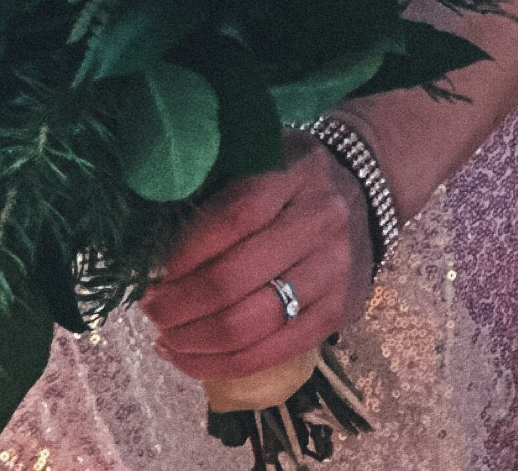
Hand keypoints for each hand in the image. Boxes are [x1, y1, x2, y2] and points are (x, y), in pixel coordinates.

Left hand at [140, 134, 375, 379]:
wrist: (366, 187)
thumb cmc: (294, 174)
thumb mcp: (263, 153)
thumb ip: (217, 182)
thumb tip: (150, 232)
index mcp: (297, 174)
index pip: (234, 216)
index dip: (186, 250)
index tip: (154, 270)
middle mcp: (321, 222)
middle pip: (235, 279)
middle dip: (179, 305)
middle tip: (151, 309)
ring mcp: (333, 271)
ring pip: (250, 326)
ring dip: (194, 342)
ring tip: (164, 338)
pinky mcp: (337, 312)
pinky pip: (270, 354)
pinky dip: (220, 365)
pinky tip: (190, 358)